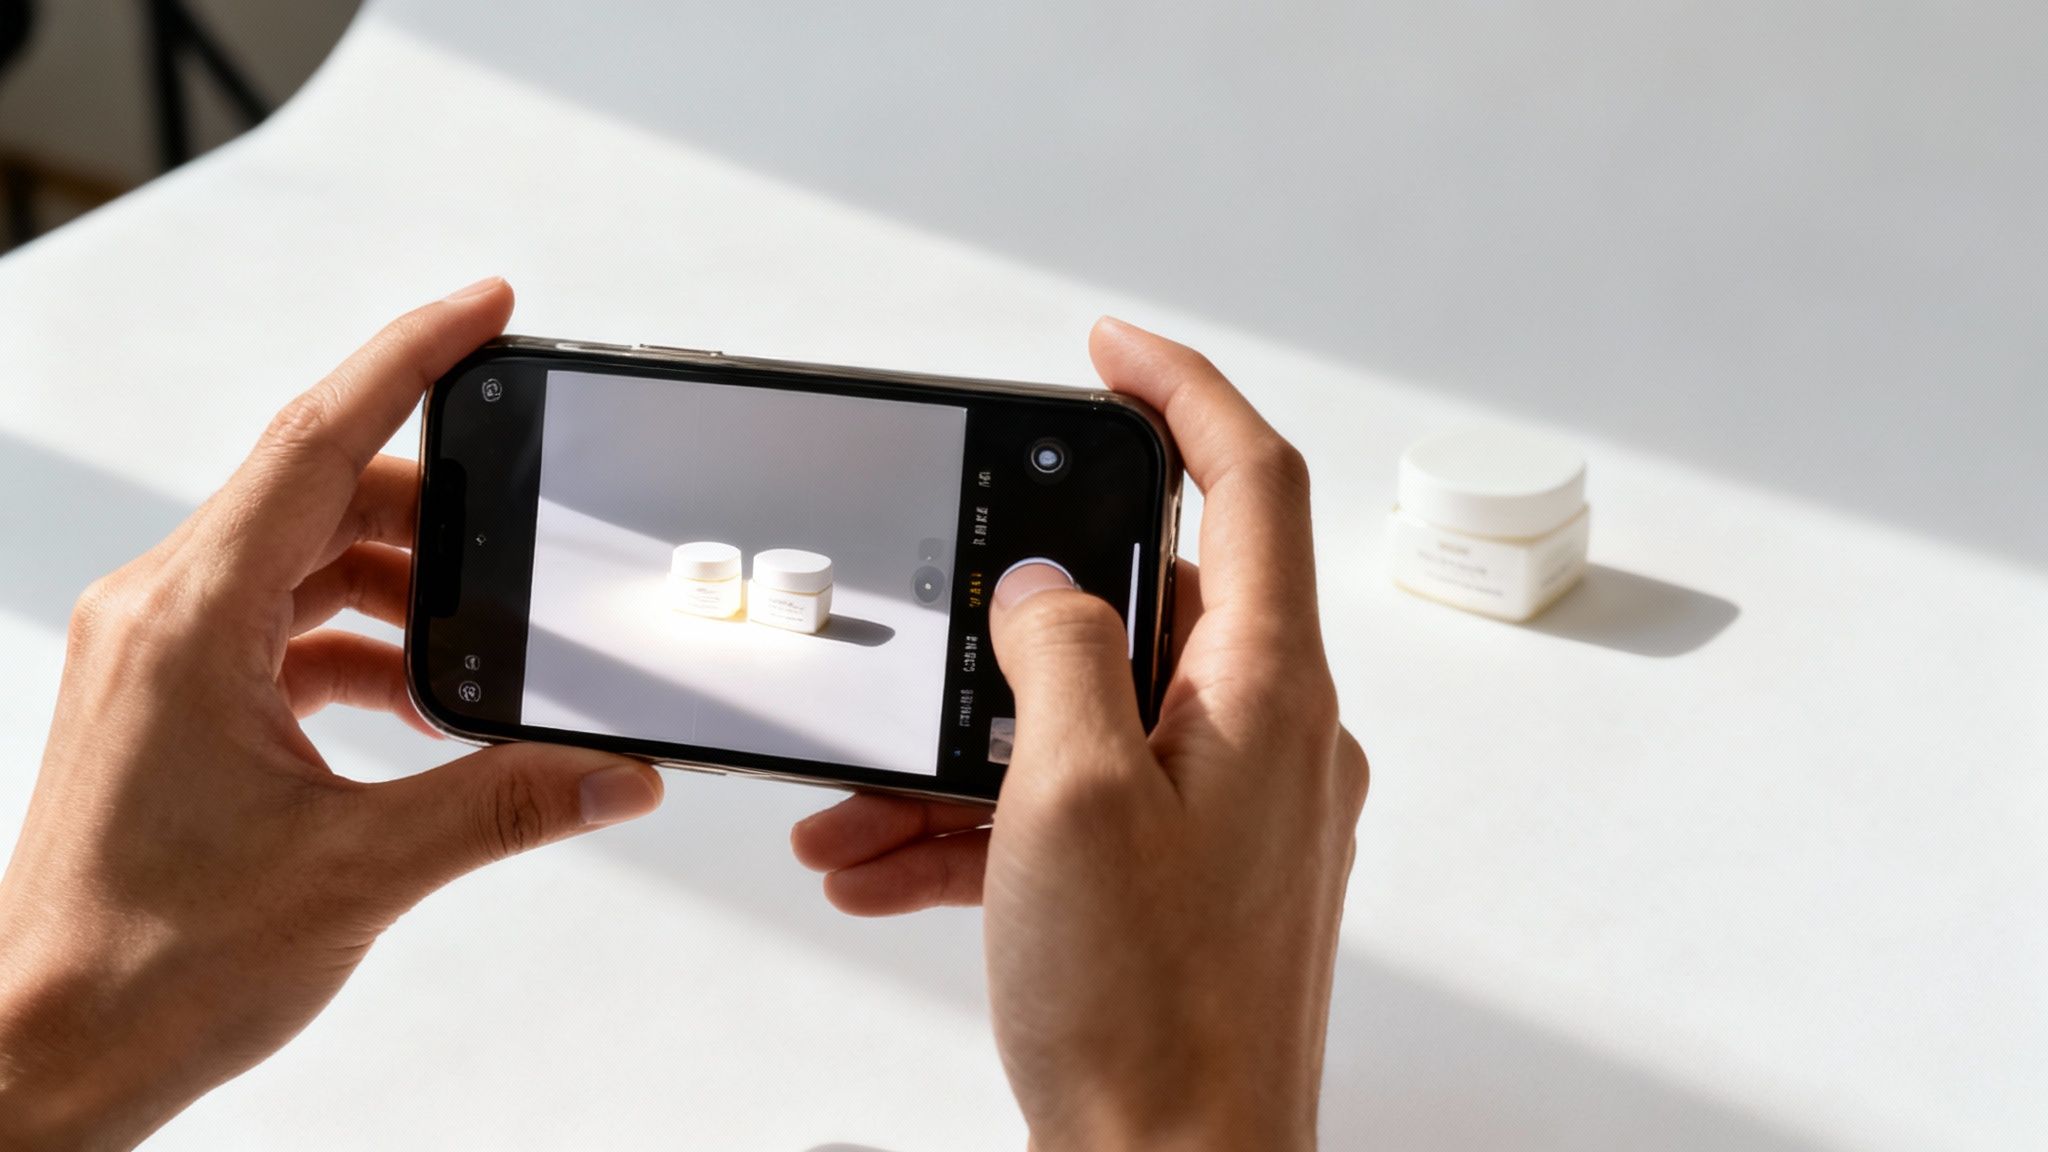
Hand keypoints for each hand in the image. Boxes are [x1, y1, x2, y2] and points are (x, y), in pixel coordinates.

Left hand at [0, 279, 663, 1149]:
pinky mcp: (171, 702)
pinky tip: (423, 704)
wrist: (45, 1051)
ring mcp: (159, 657)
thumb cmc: (148, 967)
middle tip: (526, 531)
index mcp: (189, 623)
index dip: (409, 358)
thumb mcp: (359, 873)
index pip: (315, 442)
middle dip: (435, 507)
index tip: (487, 309)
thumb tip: (615, 772)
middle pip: (319, 495)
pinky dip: (362, 645)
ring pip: (302, 562)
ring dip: (400, 589)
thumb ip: (505, 806)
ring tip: (483, 646)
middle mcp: (161, 616)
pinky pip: (283, 627)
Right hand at [791, 318, 1367, 1149]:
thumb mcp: (1070, 801)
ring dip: (963, 748)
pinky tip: (881, 864)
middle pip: (1141, 607)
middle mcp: (1267, 740)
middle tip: (922, 639)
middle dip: (1003, 626)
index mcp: (1268, 693)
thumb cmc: (1149, 1019)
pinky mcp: (1184, 875)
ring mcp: (1229, 811)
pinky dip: (981, 821)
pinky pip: (1075, 806)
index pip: (1251, 480)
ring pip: (1084, 718)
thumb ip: (1056, 656)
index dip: (1179, 390)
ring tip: (861, 804)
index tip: (1105, 348)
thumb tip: (1043, 586)